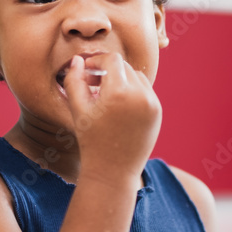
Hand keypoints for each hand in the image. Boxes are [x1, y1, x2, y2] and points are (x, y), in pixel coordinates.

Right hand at [61, 53, 160, 184]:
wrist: (113, 172)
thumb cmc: (91, 141)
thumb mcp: (78, 110)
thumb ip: (74, 81)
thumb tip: (77, 60)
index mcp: (120, 93)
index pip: (112, 60)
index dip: (97, 61)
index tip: (86, 70)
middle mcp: (141, 96)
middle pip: (124, 67)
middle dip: (107, 70)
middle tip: (91, 83)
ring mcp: (153, 104)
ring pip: (137, 77)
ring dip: (121, 79)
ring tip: (104, 93)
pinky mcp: (158, 113)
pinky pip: (145, 91)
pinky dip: (132, 91)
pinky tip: (117, 105)